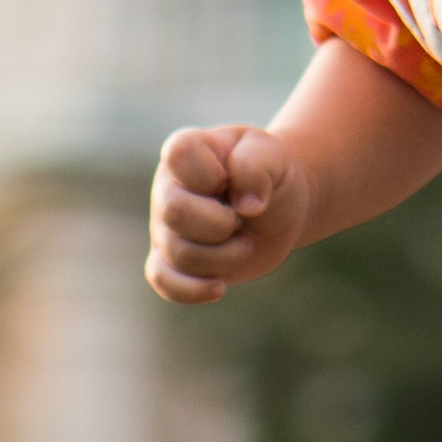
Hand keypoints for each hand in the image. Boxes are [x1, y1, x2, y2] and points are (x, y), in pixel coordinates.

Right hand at [147, 123, 311, 304]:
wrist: (278, 205)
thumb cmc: (269, 173)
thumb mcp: (273, 156)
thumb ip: (256, 168)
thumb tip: (246, 206)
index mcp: (186, 152)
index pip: (179, 156)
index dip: (212, 175)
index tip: (232, 180)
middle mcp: (167, 188)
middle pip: (175, 212)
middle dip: (220, 224)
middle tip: (242, 220)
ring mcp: (165, 227)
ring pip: (178, 254)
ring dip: (224, 257)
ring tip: (245, 244)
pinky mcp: (174, 260)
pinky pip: (162, 280)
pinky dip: (191, 290)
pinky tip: (220, 287)